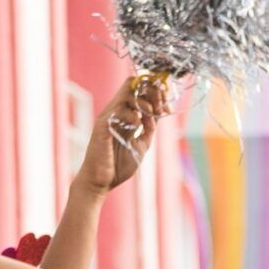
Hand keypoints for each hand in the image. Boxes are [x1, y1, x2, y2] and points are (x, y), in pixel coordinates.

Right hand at [73, 75, 165, 195]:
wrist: (100, 182)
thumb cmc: (117, 165)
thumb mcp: (141, 145)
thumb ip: (149, 130)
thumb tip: (157, 115)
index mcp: (124, 116)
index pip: (139, 92)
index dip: (156, 94)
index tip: (167, 107)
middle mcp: (115, 112)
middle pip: (133, 86)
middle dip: (152, 92)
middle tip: (162, 106)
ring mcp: (108, 117)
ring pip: (126, 93)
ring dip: (143, 102)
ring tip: (151, 114)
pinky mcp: (102, 126)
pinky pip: (118, 110)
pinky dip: (132, 115)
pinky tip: (136, 126)